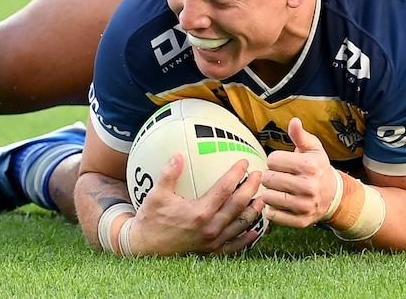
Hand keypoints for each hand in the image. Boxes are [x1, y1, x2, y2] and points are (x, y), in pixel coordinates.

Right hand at [130, 153, 264, 255]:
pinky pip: (234, 246)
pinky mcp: (211, 252)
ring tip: (263, 198)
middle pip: (238, 205)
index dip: (237, 174)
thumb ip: (168, 174)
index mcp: (199, 212)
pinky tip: (256, 231)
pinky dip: (247, 238)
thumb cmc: (150, 219)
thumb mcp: (156, 195)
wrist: (143, 248)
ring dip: (254, 211)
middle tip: (259, 175)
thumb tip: (177, 155)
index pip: (225, 189)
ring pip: (241, 225)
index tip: (244, 162)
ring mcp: (212, 242)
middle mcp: (210, 228)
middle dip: (252, 188)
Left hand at [261, 117, 339, 228]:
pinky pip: (272, 215)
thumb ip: (300, 135)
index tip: (284, 164)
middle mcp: (308, 186)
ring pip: (267, 197)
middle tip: (281, 177)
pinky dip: (273, 209)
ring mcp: (304, 206)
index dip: (275, 160)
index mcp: (310, 165)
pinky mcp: (300, 221)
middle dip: (271, 176)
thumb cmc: (318, 168)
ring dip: (270, 192)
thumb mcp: (313, 149)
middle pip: (268, 178)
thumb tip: (294, 121)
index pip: (272, 160)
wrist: (333, 195)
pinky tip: (282, 203)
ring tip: (280, 189)